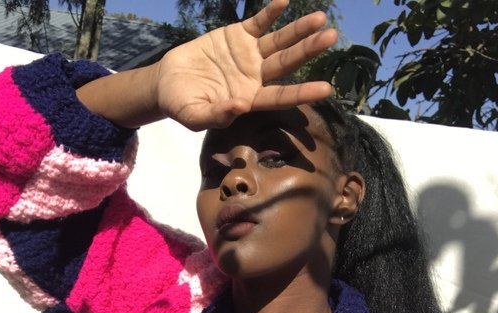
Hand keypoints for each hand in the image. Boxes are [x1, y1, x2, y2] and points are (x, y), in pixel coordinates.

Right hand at [156, 0, 337, 129]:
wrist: (167, 82)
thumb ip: (216, 115)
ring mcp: (249, 55)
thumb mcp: (193, 116)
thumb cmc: (181, 105)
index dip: (302, 93)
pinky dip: (271, 12)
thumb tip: (239, 107)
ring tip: (321, 19)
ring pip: (279, 42)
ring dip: (299, 30)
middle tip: (331, 38)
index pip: (280, 96)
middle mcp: (255, 77)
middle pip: (287, 63)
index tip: (325, 89)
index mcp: (249, 99)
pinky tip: (285, 1)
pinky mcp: (238, 36)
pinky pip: (259, 22)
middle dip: (308, 50)